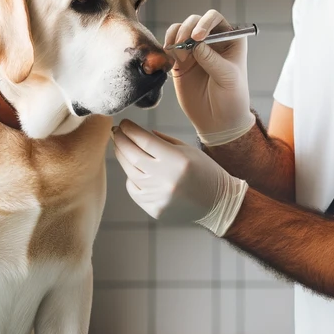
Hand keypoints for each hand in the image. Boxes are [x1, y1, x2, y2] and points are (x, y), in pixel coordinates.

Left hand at [111, 121, 247, 235]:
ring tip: (121, 148)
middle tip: (115, 132)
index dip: (129, 130)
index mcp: (176, 160)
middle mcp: (165, 179)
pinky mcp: (155, 209)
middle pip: (132, 155)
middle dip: (120, 141)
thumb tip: (137, 133)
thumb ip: (162, 141)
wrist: (218, 203)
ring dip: (122, 158)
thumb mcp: (187, 150)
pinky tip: (134, 171)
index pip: (144, 140)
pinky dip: (131, 179)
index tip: (123, 123)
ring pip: (130, 173)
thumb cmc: (205, 171)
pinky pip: (134, 190)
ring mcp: (159, 196)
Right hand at [165, 10, 253, 144]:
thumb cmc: (232, 98)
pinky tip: (171, 61)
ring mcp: (195, 50)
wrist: (218, 121)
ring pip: (179, 30)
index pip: (215, 19)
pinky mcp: (180, 61)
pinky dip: (167, 48)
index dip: (205, 23)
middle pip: (194, 21)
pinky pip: (170, 46)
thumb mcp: (227, 78)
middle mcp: (211, 40)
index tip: (197, 37)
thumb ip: (212, 60)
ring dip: (174, 37)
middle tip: (182, 45)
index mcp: (230, 39)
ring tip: (177, 56)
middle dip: (186, 29)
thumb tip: (195, 44)